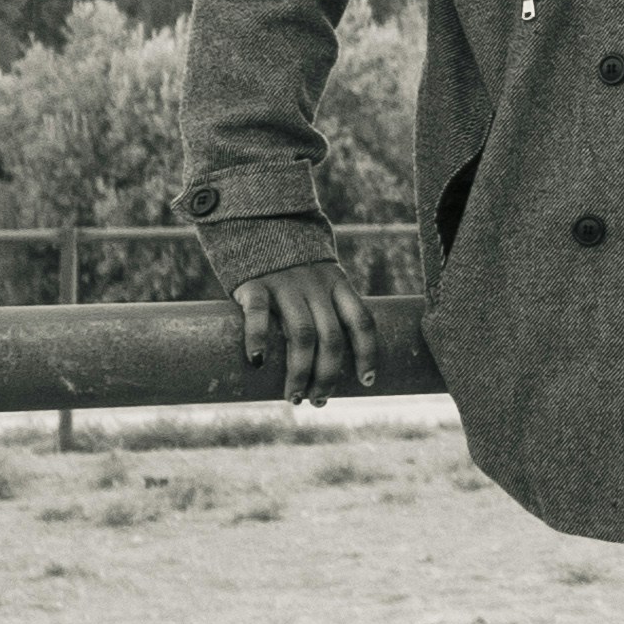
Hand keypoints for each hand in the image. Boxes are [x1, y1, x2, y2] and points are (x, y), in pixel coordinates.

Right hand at [235, 259, 375, 406]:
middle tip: (320, 401)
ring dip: (300, 372)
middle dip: (328, 375)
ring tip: (294, 397)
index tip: (367, 381)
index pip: (362, 321)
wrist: (257, 222)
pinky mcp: (255, 284)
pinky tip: (257, 363)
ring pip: (302, 334)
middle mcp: (316, 286)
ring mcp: (286, 284)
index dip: (368, 353)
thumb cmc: (293, 264)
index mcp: (337, 284)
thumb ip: (327, 307)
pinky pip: (258, 314)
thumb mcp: (320, 278)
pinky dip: (257, 339)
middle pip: (331, 337)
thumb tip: (332, 358)